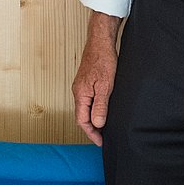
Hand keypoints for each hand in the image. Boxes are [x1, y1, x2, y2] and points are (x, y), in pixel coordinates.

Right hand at [71, 13, 121, 145]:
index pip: (82, 120)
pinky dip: (94, 109)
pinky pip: (88, 101)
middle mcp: (78, 91)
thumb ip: (100, 106)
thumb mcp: (106, 86)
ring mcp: (81, 86)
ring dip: (93, 119)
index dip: (91, 133)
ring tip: (104, 128)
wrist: (100, 42)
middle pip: (82, 116)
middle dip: (92, 129)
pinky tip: (102, 111)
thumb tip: (97, 124)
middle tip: (103, 138)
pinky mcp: (86, 82)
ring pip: (85, 108)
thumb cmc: (103, 61)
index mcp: (81, 94)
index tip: (100, 142)